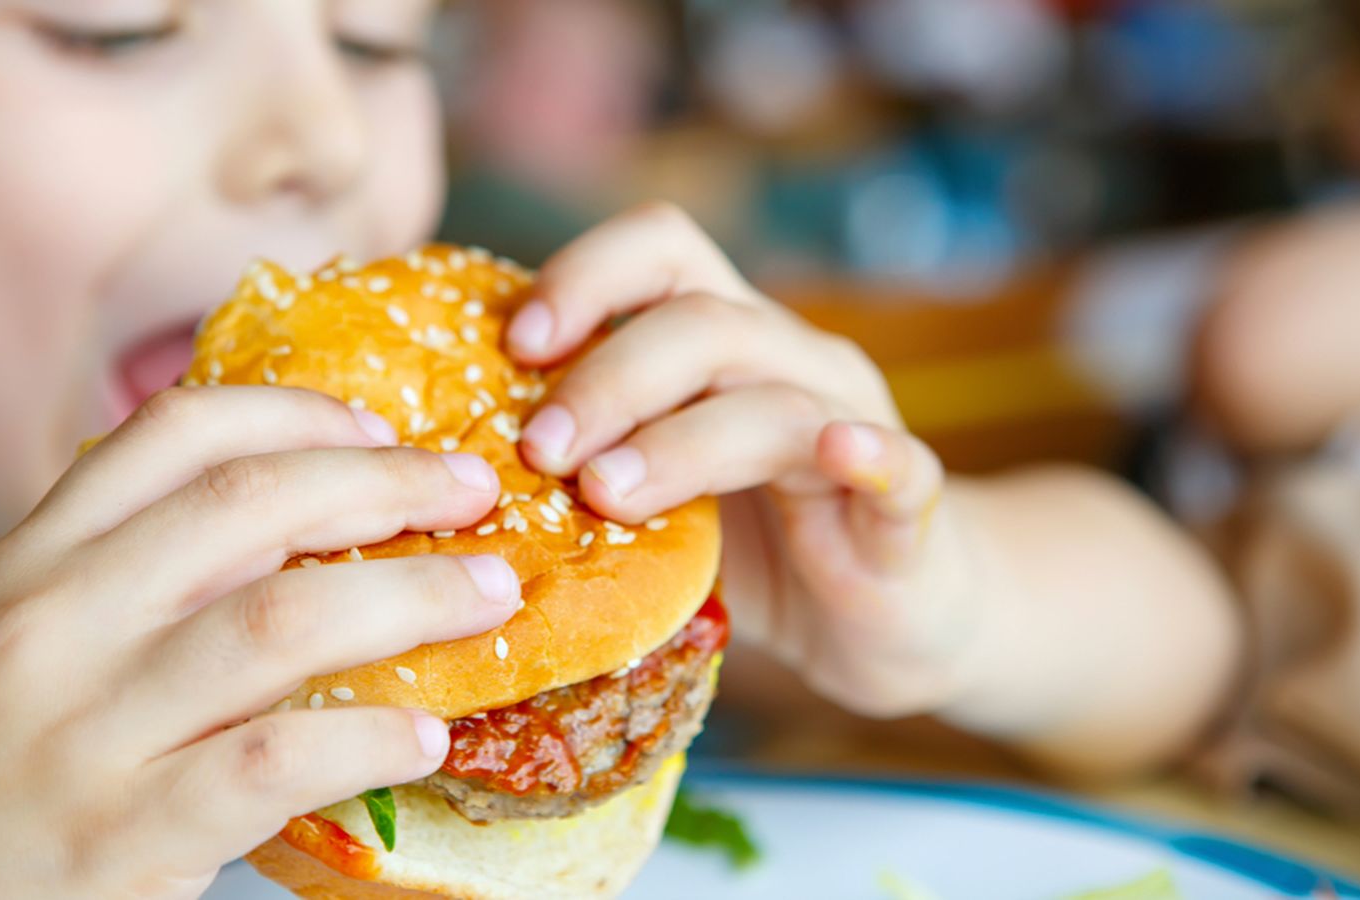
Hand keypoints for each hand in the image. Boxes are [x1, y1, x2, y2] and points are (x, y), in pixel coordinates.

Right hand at [0, 387, 518, 897]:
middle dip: (388, 487)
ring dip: (414, 599)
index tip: (381, 429)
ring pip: (284, 620)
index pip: (175, 434)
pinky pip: (277, 761)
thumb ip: (134, 573)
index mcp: (33, 560)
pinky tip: (425, 734)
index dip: (299, 412)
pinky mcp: (122, 832)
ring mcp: (86, 727)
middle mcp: (53, 621)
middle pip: (253, 505)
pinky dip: (369, 738)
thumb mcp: (24, 638)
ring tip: (489, 598)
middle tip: (473, 495)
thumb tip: (303, 522)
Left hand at [507, 203, 985, 716]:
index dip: (587, 275)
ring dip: (681, 439)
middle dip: (606, 376)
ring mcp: (856, 427)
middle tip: (537, 450)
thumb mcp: (660, 495)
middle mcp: (793, 362)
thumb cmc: (757, 548)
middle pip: (703, 319)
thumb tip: (451, 458)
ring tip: (607, 495)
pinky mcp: (908, 506)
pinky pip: (900, 464)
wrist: (892, 619)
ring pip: (775, 398)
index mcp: (726, 344)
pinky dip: (869, 452)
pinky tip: (840, 453)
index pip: (661, 253)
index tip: (515, 343)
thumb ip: (591, 457)